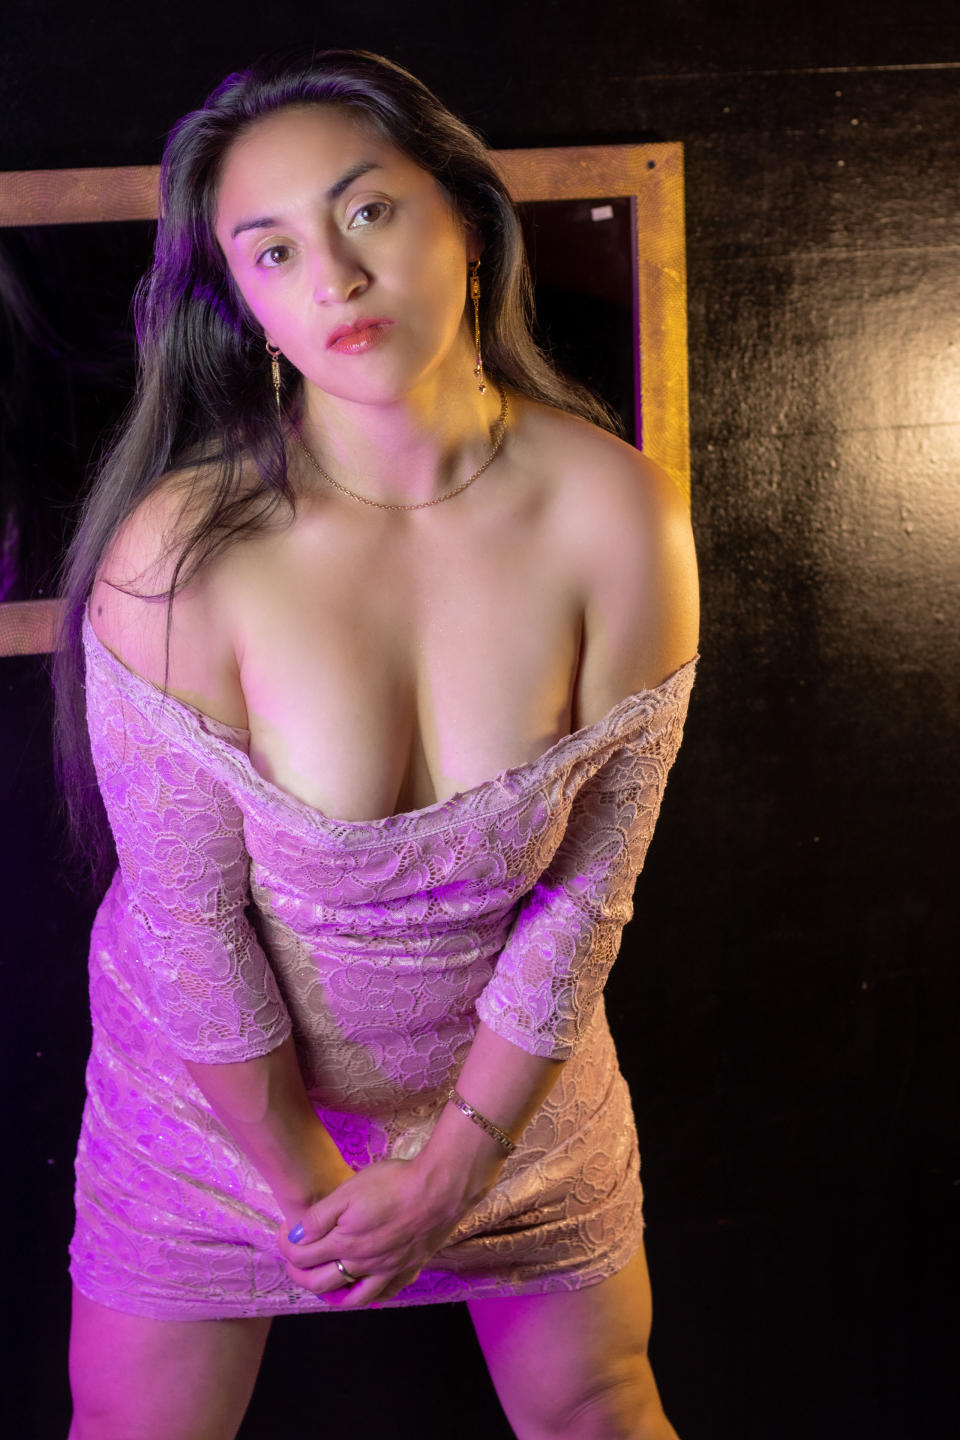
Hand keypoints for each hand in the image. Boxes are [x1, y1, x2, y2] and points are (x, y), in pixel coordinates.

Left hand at [276, 1156, 471, 1308]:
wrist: (439, 1190)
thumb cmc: (394, 1184)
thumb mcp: (349, 1191)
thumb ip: (319, 1217)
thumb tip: (296, 1237)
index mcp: (344, 1243)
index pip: (303, 1256)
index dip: (286, 1245)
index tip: (285, 1231)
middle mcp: (363, 1264)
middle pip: (320, 1283)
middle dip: (299, 1273)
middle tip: (295, 1259)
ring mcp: (387, 1271)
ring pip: (352, 1298)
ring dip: (332, 1293)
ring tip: (324, 1282)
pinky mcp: (409, 1269)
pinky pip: (384, 1294)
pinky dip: (370, 1296)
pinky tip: (366, 1286)